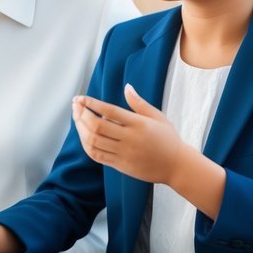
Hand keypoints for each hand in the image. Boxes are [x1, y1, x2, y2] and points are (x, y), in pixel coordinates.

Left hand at [73, 84, 187, 184]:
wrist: (177, 166)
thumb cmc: (168, 138)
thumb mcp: (157, 117)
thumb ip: (139, 103)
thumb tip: (127, 87)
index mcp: (139, 124)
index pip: (109, 111)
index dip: (91, 103)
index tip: (80, 98)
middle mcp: (130, 139)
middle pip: (97, 126)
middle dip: (81, 114)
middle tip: (75, 106)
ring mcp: (124, 153)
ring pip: (94, 141)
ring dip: (80, 128)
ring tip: (77, 118)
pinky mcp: (120, 165)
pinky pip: (97, 155)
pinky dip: (86, 144)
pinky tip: (83, 135)